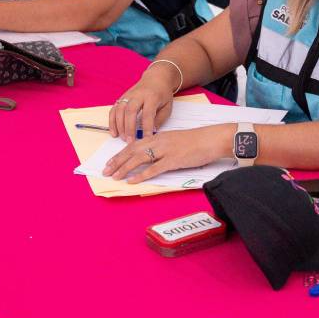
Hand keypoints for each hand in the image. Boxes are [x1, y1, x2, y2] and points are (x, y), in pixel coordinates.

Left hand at [102, 123, 231, 183]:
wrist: (212, 139)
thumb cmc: (197, 142)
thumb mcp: (176, 141)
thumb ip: (163, 148)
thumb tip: (152, 159)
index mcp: (159, 137)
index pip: (134, 145)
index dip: (120, 154)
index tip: (110, 162)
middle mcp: (159, 141)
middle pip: (132, 151)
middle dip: (117, 161)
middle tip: (106, 171)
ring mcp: (166, 150)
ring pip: (140, 158)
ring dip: (125, 168)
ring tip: (115, 176)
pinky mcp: (174, 160)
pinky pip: (154, 168)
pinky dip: (141, 175)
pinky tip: (132, 180)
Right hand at [108, 74, 178, 140]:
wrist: (156, 78)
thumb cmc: (163, 94)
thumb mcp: (167, 106)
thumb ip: (160, 119)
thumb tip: (151, 132)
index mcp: (152, 97)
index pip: (148, 114)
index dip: (147, 127)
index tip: (146, 139)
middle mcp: (138, 95)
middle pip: (131, 111)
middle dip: (129, 127)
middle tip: (130, 141)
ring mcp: (128, 95)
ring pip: (120, 110)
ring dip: (119, 125)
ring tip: (122, 138)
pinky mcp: (122, 97)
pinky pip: (114, 109)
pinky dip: (112, 121)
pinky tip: (114, 132)